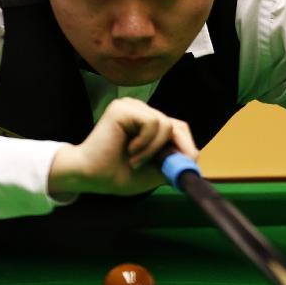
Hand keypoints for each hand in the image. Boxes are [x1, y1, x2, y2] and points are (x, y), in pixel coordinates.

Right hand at [48, 97, 197, 197]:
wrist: (91, 177)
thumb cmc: (117, 174)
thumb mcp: (155, 171)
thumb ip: (174, 163)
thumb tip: (195, 157)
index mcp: (148, 125)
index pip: (178, 129)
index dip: (185, 146)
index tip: (182, 165)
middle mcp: (141, 112)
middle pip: (177, 125)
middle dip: (176, 149)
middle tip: (160, 165)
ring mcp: (132, 107)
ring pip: (166, 124)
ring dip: (154, 149)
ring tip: (135, 160)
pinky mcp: (123, 108)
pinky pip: (153, 122)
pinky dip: (146, 143)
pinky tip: (130, 151)